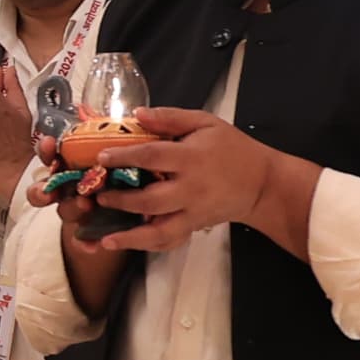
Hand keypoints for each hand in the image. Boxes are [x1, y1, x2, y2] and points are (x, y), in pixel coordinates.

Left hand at [64, 105, 274, 256]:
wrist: (262, 183)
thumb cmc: (233, 149)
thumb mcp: (205, 123)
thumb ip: (170, 118)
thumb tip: (137, 114)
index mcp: (191, 158)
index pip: (151, 157)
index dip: (123, 157)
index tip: (101, 157)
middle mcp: (191, 188)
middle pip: (150, 199)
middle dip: (120, 200)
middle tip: (97, 196)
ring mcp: (193, 212)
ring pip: (159, 231)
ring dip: (129, 236)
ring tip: (104, 236)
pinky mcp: (195, 227)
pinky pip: (169, 241)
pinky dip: (147, 245)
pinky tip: (126, 244)